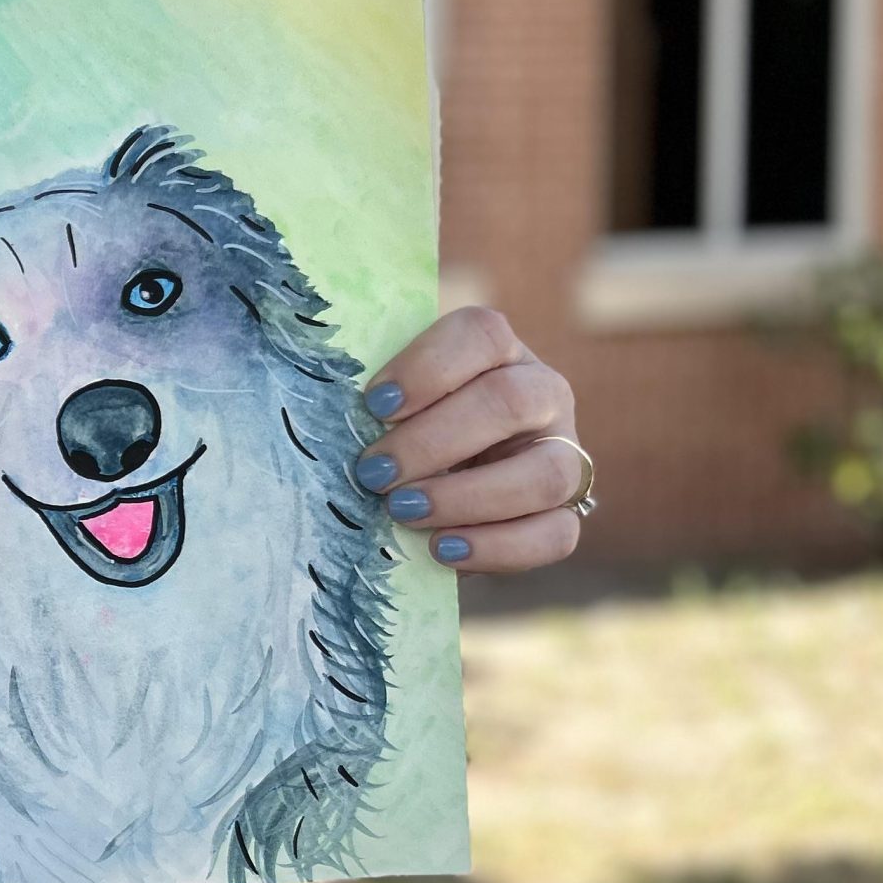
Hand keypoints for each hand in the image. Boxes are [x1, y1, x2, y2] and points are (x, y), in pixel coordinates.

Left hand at [350, 306, 585, 574]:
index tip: (374, 405)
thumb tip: (318, 403)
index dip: (428, 367)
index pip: (482, 333)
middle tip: (373, 474)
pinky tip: (442, 550)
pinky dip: (496, 547)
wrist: (431, 485)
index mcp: (498, 352)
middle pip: (511, 401)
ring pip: (546, 473)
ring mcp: (564, 454)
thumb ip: (369, 397)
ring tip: (402, 513)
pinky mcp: (565, 513)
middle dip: (432, 442)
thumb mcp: (386, 401)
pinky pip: (555, 535)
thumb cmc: (396, 428)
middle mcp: (542, 395)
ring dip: (466, 497)